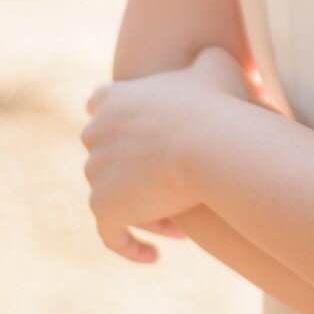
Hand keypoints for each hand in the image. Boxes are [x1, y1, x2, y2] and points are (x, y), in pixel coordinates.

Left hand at [81, 46, 264, 263]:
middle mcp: (95, 133)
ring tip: (180, 224)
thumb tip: (212, 58)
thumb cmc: (218, 105)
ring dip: (142, 209)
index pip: (99, 104)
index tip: (136, 135)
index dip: (116, 120)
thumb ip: (206, 59)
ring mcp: (95, 172)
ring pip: (113, 196)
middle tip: (175, 187)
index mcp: (113, 98)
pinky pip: (111, 234)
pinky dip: (129, 245)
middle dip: (134, 170)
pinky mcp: (104, 207)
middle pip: (104, 154)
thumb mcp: (218, 65)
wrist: (210, 145)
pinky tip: (153, 256)